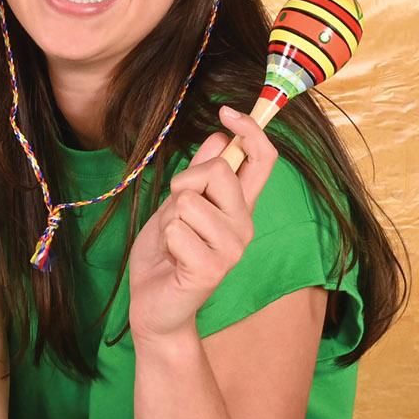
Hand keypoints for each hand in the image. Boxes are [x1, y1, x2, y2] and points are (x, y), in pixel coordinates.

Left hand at [128, 105, 276, 342]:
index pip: (262, 160)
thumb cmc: (166, 255)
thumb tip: (219, 138)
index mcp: (240, 207)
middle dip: (185, 181)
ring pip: (189, 200)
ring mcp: (232, 250)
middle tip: (176, 211)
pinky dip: (164, 240)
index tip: (227, 112)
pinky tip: (171, 261)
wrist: (155, 305)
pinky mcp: (212, 270)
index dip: (250, 130)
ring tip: (173, 242)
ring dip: (169, 218)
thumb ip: (200, 176)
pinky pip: (175, 229)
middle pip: (219, 170)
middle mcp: (244, 226)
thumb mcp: (179, 205)